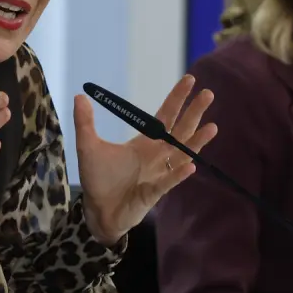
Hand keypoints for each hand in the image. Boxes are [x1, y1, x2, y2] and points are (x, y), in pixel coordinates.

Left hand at [73, 74, 217, 246]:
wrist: (97, 211)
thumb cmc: (98, 179)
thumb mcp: (88, 147)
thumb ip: (85, 123)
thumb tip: (80, 96)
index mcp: (145, 143)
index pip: (166, 116)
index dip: (177, 99)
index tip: (190, 80)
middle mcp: (157, 156)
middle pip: (180, 130)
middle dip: (194, 112)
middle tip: (208, 93)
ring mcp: (158, 174)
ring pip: (182, 155)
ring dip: (196, 142)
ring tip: (212, 127)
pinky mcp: (153, 192)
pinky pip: (168, 182)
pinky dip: (178, 174)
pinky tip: (191, 166)